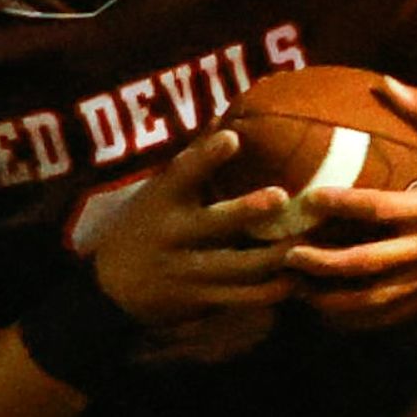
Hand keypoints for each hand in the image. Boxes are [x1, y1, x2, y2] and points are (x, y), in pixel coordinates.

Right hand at [69, 132, 294, 362]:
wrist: (110, 287)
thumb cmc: (145, 226)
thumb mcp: (159, 192)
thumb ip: (194, 159)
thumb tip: (224, 117)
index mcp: (163, 201)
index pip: (182, 173)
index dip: (206, 156)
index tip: (232, 138)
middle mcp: (173, 234)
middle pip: (213, 223)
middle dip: (246, 210)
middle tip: (281, 196)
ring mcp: (186, 270)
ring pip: (236, 266)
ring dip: (273, 258)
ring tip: (305, 245)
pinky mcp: (199, 299)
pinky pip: (239, 299)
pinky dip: (269, 292)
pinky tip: (296, 281)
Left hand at [282, 79, 416, 329]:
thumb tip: (383, 80)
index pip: (380, 209)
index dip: (342, 205)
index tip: (309, 199)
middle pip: (368, 263)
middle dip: (323, 264)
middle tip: (287, 255)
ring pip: (376, 298)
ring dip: (332, 298)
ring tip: (297, 289)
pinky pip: (392, 313)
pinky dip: (358, 317)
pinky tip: (328, 311)